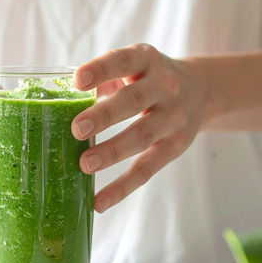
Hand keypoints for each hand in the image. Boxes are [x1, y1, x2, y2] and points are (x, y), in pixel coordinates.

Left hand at [72, 44, 205, 212]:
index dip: (101, 70)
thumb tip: (59, 103)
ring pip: (141, 136)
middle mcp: (165, 86)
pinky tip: (99, 202)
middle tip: (76, 129)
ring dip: (111, 152)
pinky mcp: (176, 146)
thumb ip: (101, 80)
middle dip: (104, 116)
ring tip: (84, 164)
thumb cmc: (149, 79)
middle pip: (133, 101)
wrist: (202, 89)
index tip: (77, 80)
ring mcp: (173, 117)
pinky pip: (147, 169)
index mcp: (147, 60)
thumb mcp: (133, 67)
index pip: (123, 61)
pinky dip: (122, 188)